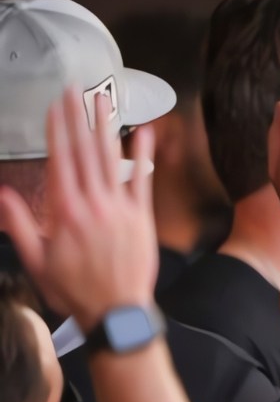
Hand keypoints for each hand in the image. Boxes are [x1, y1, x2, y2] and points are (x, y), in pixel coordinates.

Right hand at [0, 89, 158, 327]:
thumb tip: (1, 193)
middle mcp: (94, 205)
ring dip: (106, 128)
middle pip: (84, 153)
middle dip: (78, 119)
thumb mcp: (36, 260)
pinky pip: (143, 181)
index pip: (60, 161)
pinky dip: (143, 156)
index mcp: (66, 212)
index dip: (57, 130)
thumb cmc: (74, 290)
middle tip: (74, 90)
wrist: (117, 312)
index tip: (54, 106)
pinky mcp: (142, 218)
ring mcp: (121, 209)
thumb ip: (19, 224)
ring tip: (103, 100)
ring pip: (112, 160)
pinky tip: (143, 132)